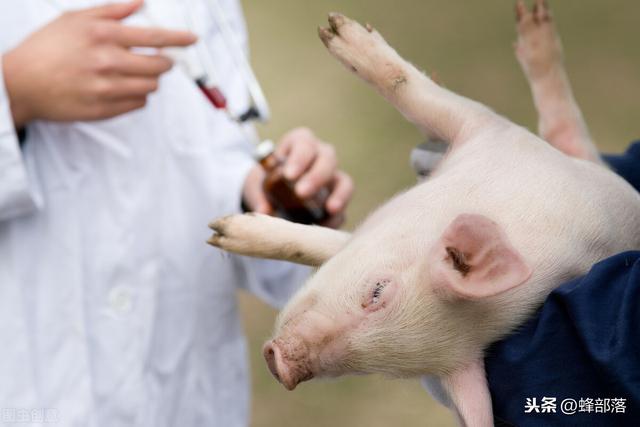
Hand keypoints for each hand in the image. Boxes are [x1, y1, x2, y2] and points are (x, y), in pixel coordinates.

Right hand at [2, 0, 196, 127]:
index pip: (154, 37)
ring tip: (131, 73)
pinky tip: (121, 87)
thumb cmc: (46, 49)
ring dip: (149, 79)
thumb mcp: (74, 19)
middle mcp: (108, 62)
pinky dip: (137, 96)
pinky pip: (138, 104)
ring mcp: (107, 88)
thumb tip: (140, 2)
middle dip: (164, 62)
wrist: (20, 83)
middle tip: (157, 59)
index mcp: (103, 35)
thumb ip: (112, 11)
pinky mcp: (105, 110)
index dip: (178, 39)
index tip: (192, 40)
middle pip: (159, 66)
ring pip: (151, 87)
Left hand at [243, 127, 353, 228]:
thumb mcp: (256, 185)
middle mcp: (320, 157)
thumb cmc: (265, 182)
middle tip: (302, 193)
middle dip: (316, 176)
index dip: (299, 157)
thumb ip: (258, 196)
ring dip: (339, 194)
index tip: (289, 175)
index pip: (304, 143)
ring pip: (344, 181)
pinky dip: (337, 217)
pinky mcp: (338, 199)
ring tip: (330, 209)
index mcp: (299, 144)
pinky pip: (343, 207)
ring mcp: (332, 178)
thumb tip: (265, 211)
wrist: (272, 195)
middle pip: (327, 158)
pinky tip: (326, 225)